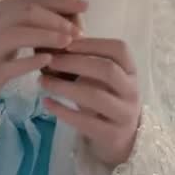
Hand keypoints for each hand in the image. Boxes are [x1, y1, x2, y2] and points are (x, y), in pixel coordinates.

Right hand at [0, 0, 86, 120]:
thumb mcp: (2, 36)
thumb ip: (25, 23)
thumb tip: (64, 15)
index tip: (84, 4)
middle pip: (24, 12)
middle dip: (56, 18)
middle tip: (78, 29)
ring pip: (17, 34)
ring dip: (47, 36)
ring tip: (69, 42)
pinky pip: (10, 65)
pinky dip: (31, 61)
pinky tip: (48, 62)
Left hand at [39, 38, 141, 166]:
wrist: (123, 135)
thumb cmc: (108, 97)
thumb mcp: (104, 76)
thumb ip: (87, 59)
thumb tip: (57, 39)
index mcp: (131, 70)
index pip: (119, 49)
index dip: (92, 44)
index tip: (66, 43)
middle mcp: (131, 90)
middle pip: (107, 70)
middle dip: (75, 63)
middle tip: (50, 61)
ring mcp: (124, 114)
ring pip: (95, 96)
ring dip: (65, 87)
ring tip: (43, 81)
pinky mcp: (112, 134)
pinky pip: (85, 122)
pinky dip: (63, 111)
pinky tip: (46, 102)